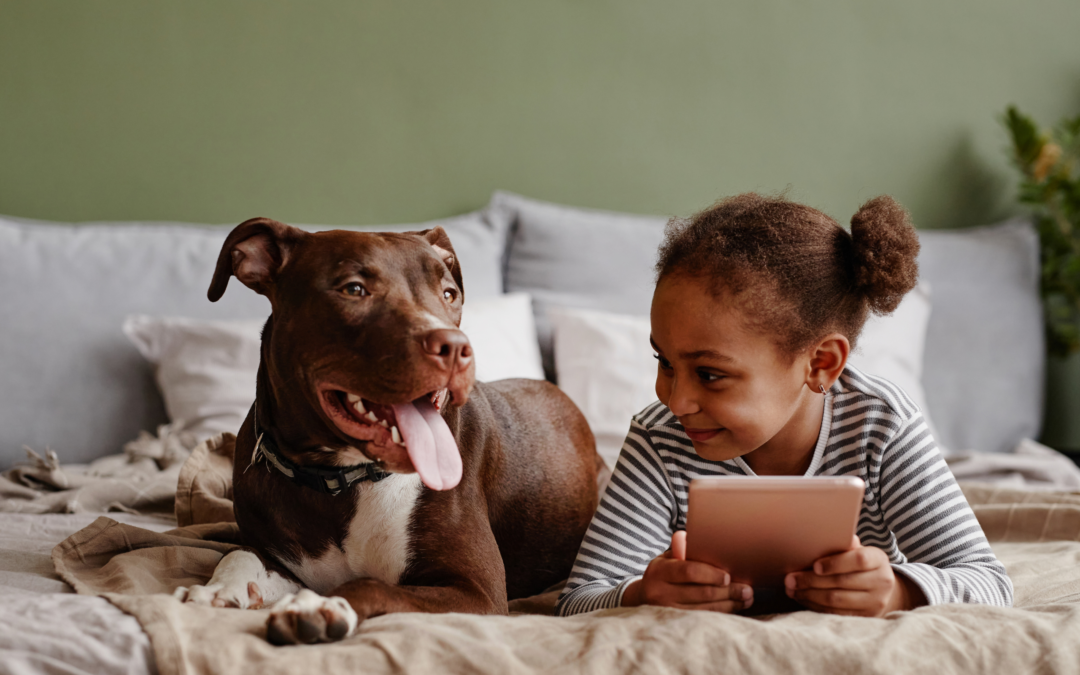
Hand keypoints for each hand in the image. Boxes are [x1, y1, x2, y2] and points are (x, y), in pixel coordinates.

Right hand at [622, 531, 752, 611]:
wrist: (644, 596)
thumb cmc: (664, 572)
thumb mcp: (668, 558)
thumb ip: (684, 549)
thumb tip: (705, 537)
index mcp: (658, 570)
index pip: (688, 571)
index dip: (710, 574)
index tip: (728, 577)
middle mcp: (659, 592)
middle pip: (700, 592)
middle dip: (728, 591)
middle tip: (747, 589)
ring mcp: (666, 610)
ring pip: (704, 609)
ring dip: (730, 604)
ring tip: (746, 598)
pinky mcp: (674, 623)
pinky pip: (703, 619)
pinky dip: (722, 613)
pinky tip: (735, 607)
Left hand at [784, 535, 925, 616]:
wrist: (880, 588)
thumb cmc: (860, 564)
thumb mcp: (857, 550)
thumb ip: (843, 545)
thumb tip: (826, 535)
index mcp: (878, 559)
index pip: (858, 560)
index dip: (834, 563)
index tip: (814, 565)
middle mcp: (882, 582)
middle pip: (842, 582)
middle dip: (811, 580)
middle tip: (790, 579)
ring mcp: (875, 602)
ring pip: (836, 600)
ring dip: (809, 594)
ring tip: (792, 589)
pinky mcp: (865, 617)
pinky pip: (835, 613)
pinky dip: (815, 605)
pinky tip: (803, 598)